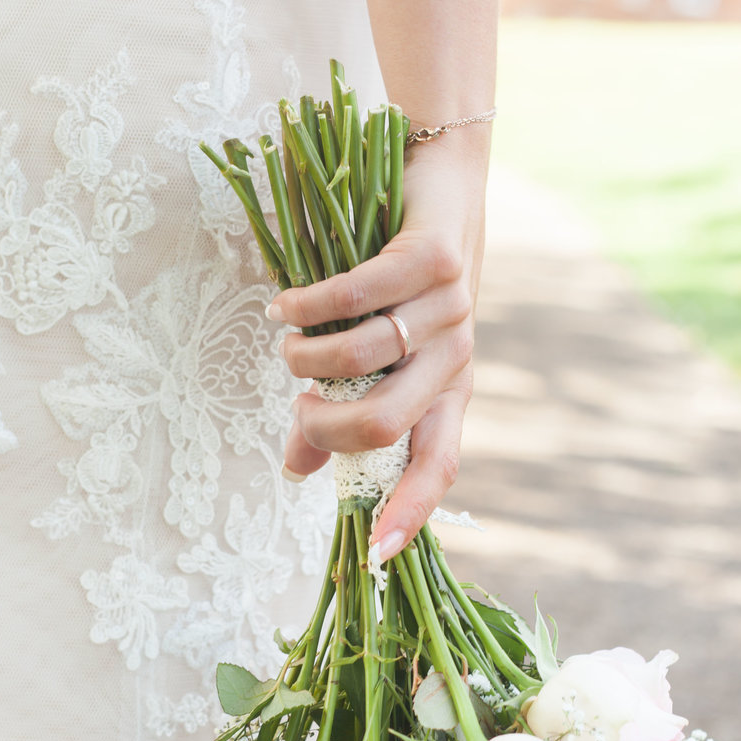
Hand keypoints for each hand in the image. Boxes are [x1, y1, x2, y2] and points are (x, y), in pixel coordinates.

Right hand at [268, 132, 489, 561]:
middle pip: (384, 424)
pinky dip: (307, 307)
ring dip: (304, 360)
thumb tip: (296, 471)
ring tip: (286, 343)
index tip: (373, 556)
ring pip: (360, 360)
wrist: (443, 185)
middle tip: (297, 402)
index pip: (438, 470)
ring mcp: (450, 312)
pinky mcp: (434, 261)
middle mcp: (455, 361)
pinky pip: (355, 298)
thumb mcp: (373, 360)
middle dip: (322, 424)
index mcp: (447, 397)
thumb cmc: (398, 286)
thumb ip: (337, 416)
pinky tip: (284, 306)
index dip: (408, 515)